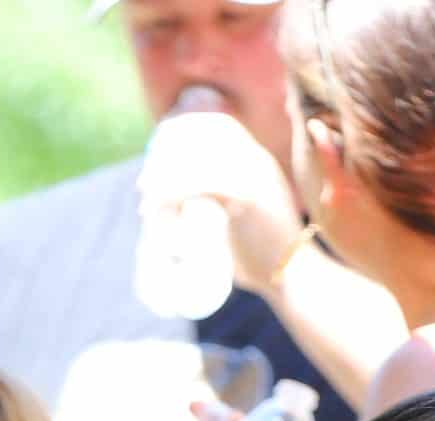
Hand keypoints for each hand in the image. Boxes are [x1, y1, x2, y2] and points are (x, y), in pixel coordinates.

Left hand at [136, 109, 305, 291]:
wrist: (291, 276)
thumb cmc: (263, 258)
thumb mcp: (245, 223)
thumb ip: (225, 214)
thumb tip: (191, 224)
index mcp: (256, 161)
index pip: (215, 130)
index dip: (181, 142)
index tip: (154, 170)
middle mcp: (255, 161)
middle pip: (200, 143)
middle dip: (166, 160)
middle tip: (143, 187)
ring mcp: (253, 175)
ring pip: (197, 164)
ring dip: (164, 179)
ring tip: (146, 204)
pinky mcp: (248, 195)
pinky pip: (203, 182)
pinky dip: (174, 192)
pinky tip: (157, 204)